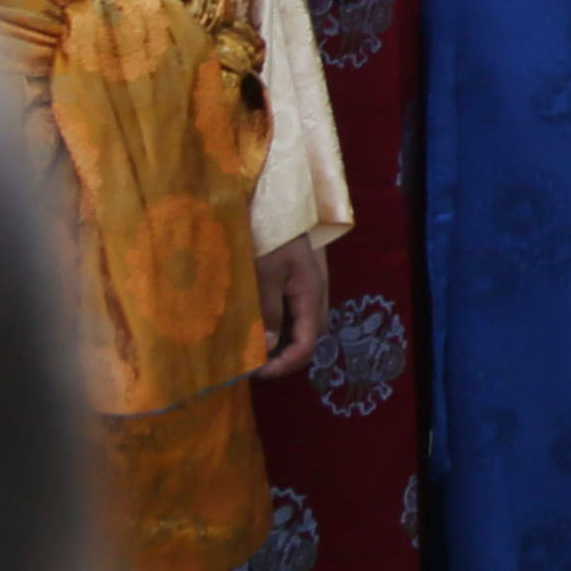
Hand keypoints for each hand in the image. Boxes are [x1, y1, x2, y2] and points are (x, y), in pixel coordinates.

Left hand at [254, 232, 331, 381]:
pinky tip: (260, 325)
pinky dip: (280, 326)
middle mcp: (316, 294)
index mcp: (311, 294)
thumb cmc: (271, 232)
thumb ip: (268, 309)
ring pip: (303, 326)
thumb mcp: (265, 271)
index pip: (307, 344)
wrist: (278, 198)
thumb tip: (269, 347)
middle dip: (285, 358)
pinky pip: (295, 312)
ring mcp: (309, 287)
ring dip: (283, 343)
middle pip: (309, 339)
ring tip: (255, 349)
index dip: (285, 364)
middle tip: (254, 364)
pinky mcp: (299, 280)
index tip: (257, 372)